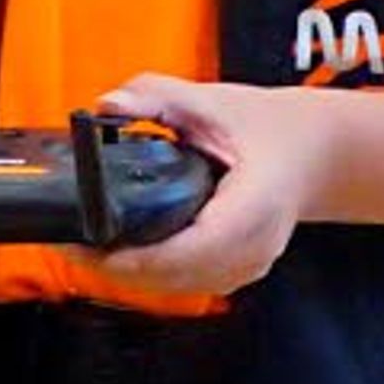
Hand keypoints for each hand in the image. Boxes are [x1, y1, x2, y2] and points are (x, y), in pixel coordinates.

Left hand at [73, 73, 336, 300]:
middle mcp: (252, 248)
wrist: (314, 153)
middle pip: (172, 278)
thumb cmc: (268, 128)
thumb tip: (107, 105)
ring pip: (176, 287)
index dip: (130, 257)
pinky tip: (122, 251)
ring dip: (129, 273)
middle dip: (115, 265)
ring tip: (84, 245)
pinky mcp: (238, 273)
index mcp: (251, 208)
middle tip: (69, 240)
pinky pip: (187, 283)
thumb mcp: (209, 100)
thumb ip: (154, 96)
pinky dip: (151, 272)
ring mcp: (248, 267)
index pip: (185, 252)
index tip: (87, 241)